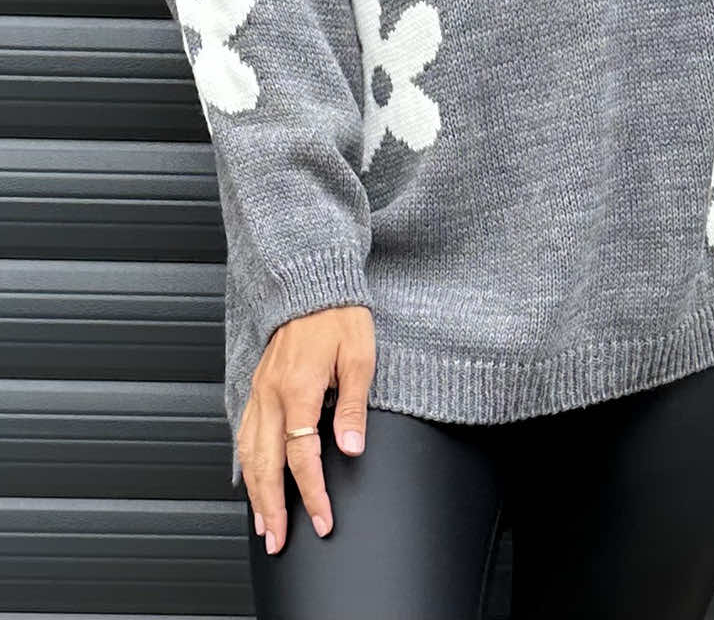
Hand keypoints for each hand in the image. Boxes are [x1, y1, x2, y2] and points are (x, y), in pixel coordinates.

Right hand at [238, 303, 374, 554]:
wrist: (313, 282)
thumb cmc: (340, 315)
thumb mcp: (359, 357)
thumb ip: (353, 407)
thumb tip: (352, 449)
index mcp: (299, 388)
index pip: (302, 456)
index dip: (312, 493)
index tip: (322, 520)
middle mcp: (272, 393)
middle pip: (265, 464)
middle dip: (272, 507)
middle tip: (278, 541)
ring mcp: (260, 389)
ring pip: (248, 451)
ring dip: (255, 492)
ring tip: (263, 523)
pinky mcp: (258, 384)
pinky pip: (244, 430)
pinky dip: (245, 462)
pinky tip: (250, 478)